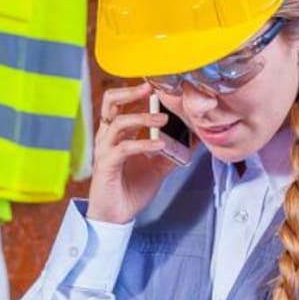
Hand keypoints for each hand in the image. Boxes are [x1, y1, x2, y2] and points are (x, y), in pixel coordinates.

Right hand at [86, 82, 178, 224]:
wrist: (116, 215)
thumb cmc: (130, 188)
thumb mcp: (157, 166)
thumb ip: (171, 151)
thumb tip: (193, 139)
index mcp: (117, 132)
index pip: (123, 102)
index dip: (138, 90)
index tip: (158, 84)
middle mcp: (108, 136)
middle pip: (110, 102)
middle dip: (131, 92)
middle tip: (151, 89)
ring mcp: (105, 149)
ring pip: (118, 122)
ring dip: (142, 117)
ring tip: (163, 120)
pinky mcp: (106, 165)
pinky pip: (123, 148)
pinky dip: (143, 143)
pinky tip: (158, 145)